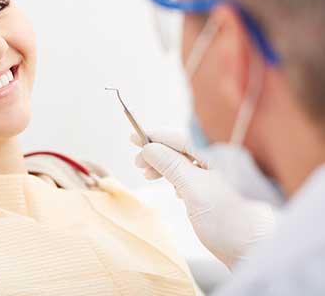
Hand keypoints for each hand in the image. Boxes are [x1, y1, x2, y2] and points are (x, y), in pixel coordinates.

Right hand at [131, 130, 274, 268]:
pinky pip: (194, 174)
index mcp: (220, 153)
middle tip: (138, 164)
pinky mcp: (222, 189)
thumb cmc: (231, 222)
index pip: (181, 137)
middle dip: (158, 154)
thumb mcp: (194, 190)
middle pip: (183, 148)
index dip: (155, 137)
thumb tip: (149, 148)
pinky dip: (178, 177)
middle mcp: (223, 159)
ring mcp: (223, 174)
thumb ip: (171, 164)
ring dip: (165, 166)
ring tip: (149, 175)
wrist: (256, 253)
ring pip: (186, 161)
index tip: (134, 138)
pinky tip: (172, 187)